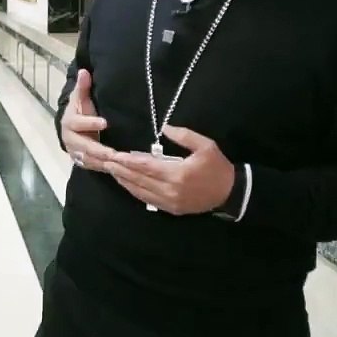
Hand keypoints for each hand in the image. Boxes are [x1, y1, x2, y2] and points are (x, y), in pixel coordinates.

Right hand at [60, 69, 114, 171]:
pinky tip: (119, 169)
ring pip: (90, 160)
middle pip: (85, 147)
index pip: (78, 123)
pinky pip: (95, 167)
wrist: (71, 130)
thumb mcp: (80, 99)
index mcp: (70, 123)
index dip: (90, 123)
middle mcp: (71, 140)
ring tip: (120, 162)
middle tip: (115, 153)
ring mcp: (76, 153)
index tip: (105, 122)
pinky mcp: (83, 162)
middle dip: (100, 150)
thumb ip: (83, 87)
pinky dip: (106, 169)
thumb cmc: (79, 112)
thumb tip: (84, 71)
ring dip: (104, 162)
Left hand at [105, 125, 234, 214]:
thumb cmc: (218, 167)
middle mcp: (170, 190)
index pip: (147, 166)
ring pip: (140, 191)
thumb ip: (184, 136)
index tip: (115, 155)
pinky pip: (147, 200)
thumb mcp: (206, 146)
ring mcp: (169, 202)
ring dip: (125, 181)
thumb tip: (164, 127)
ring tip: (112, 171)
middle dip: (121, 170)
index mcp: (178, 173)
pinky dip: (135, 191)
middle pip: (139, 179)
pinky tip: (127, 183)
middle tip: (106, 161)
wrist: (230, 193)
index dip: (129, 161)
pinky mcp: (170, 209)